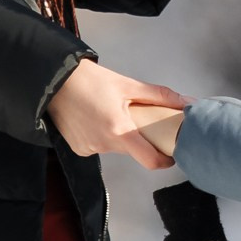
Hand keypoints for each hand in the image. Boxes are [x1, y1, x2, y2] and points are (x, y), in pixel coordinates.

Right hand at [47, 59, 188, 167]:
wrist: (53, 80)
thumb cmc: (90, 80)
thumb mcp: (127, 85)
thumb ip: (160, 96)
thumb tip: (187, 103)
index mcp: (119, 131)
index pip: (150, 160)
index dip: (165, 160)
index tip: (172, 153)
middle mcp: (103, 145)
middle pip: (134, 150)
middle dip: (142, 139)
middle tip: (143, 120)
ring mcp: (88, 149)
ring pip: (116, 147)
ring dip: (121, 135)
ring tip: (113, 112)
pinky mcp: (78, 148)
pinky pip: (99, 146)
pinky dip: (104, 135)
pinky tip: (97, 118)